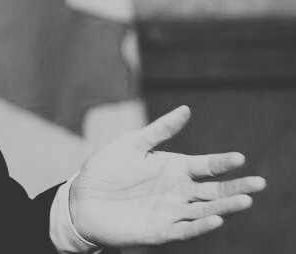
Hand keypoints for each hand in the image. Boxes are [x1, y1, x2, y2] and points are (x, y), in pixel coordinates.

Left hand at [69, 105, 266, 246]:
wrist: (81, 199)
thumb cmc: (104, 170)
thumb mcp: (131, 144)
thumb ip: (159, 130)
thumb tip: (186, 109)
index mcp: (174, 168)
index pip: (206, 166)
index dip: (222, 162)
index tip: (239, 158)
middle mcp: (177, 191)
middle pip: (213, 190)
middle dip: (236, 187)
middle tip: (259, 183)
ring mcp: (171, 211)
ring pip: (205, 210)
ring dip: (225, 207)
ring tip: (245, 201)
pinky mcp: (160, 230)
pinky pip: (185, 228)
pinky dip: (201, 225)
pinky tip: (216, 219)